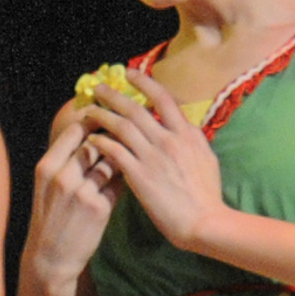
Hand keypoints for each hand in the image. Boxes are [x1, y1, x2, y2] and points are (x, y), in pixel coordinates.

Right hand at [22, 103, 118, 285]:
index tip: (107, 119)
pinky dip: (125, 181)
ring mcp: (81, 192)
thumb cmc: (51, 220)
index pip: (75, 131)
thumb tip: (94, 136)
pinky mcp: (99, 208)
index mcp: (47, 167)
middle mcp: (63, 176)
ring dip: (122, 160)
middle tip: (127, 136)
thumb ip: (66, 162)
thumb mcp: (47, 188)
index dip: (94, 122)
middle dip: (113, 139)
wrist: (50, 259)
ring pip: (111, 162)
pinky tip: (129, 182)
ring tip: (130, 159)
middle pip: (96, 144)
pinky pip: (119, 184)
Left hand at [84, 80, 224, 251]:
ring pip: (123, 126)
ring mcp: (154, 156)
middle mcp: (169, 139)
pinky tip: (90, 141)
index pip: (164, 98)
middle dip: (115, 95)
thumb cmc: (206, 195)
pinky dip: (101, 143)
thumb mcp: (206, 158)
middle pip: (137, 108)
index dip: (145, 83)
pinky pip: (116, 153)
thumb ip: (191, 141)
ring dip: (103, 115)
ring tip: (88, 111)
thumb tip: (185, 128)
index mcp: (187, 133)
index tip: (130, 74)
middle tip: (98, 87)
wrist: (204, 220)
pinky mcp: (140, 176)